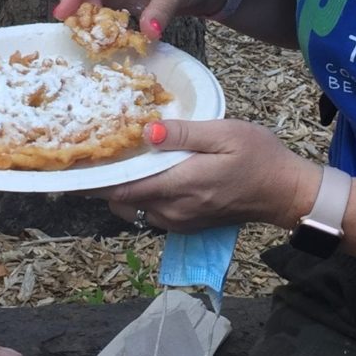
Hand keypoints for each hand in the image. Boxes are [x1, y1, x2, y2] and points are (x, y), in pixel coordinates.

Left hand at [105, 118, 319, 232]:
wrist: (285, 193)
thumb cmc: (258, 157)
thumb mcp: (224, 134)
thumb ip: (183, 134)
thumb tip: (145, 131)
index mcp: (180, 186)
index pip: (121, 188)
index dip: (91, 181)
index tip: (71, 166)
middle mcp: (173, 210)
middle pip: (121, 201)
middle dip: (103, 182)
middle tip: (96, 154)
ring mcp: (179, 221)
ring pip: (133, 209)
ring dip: (122, 189)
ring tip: (120, 161)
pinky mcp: (186, 224)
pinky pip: (150, 213)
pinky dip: (140, 196)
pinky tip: (147, 174)